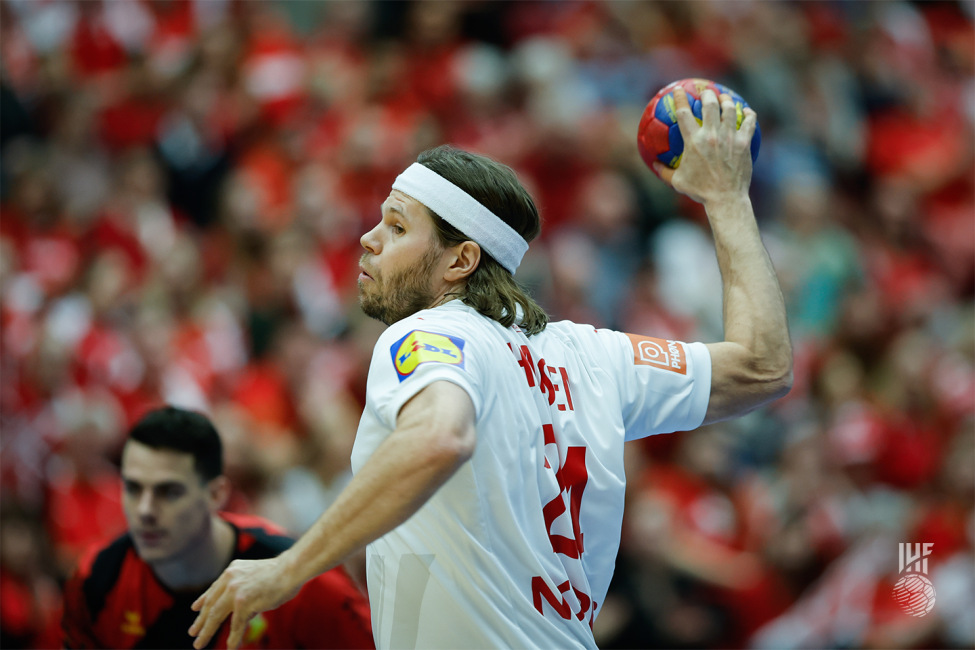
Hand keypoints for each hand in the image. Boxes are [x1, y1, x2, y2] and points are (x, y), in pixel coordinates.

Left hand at [188, 556, 299, 649]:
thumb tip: (237, 609)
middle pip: (211, 605)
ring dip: (207, 632)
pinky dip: (233, 638)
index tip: (194, 608)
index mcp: (232, 571)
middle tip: (192, 633)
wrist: (291, 569)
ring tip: (199, 644)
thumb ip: (242, 588)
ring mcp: (235, 591)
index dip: (203, 600)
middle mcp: (229, 580)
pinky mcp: (244, 603)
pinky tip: (230, 647)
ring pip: (216, 616)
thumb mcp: (253, 575)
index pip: (214, 589)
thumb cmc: (278, 573)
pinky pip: (236, 625)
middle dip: (200, 621)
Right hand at [653, 87, 757, 204]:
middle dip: (707, 94)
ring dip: (726, 100)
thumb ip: (664, 171)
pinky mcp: (744, 143)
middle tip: (706, 92)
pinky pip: (748, 122)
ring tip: (724, 98)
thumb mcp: (677, 182)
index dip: (680, 97)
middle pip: (710, 104)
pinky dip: (748, 114)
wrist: (725, 199)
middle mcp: (711, 135)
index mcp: (693, 142)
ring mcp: (729, 138)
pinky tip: (746, 111)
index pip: (684, 112)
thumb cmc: (700, 191)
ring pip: (729, 109)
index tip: (678, 89)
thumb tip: (654, 164)